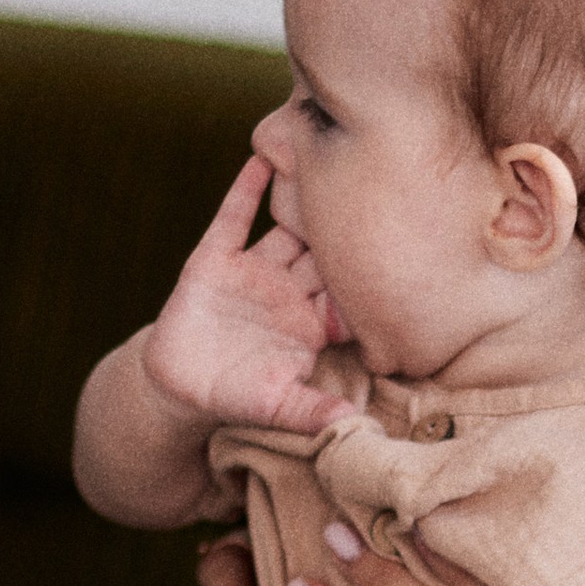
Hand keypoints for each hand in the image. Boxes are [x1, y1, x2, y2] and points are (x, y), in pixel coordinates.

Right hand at [142, 157, 355, 438]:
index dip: (374, 275)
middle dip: (350, 226)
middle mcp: (290, 291)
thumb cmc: (236, 399)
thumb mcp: (279, 408)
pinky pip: (233, 217)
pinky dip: (246, 189)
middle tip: (383, 186)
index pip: (352, 294)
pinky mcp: (215, 259)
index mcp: (313, 324)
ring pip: (288, 227)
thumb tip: (356, 428)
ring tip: (332, 161)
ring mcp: (255, 271)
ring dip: (306, 198)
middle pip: (328, 251)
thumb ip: (315, 413)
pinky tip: (264, 157)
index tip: (405, 248)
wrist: (179, 388)